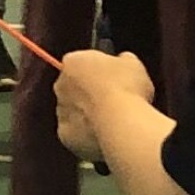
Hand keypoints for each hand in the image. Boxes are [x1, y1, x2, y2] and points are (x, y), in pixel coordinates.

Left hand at [52, 46, 154, 163]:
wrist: (122, 122)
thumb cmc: (126, 89)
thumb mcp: (132, 63)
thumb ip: (122, 60)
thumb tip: (124, 61)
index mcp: (73, 62)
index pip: (80, 62)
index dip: (97, 70)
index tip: (110, 77)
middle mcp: (61, 85)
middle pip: (73, 86)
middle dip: (89, 92)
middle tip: (111, 99)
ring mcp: (61, 111)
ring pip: (73, 111)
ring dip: (87, 114)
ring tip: (111, 119)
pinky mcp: (65, 134)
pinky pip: (75, 133)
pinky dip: (86, 134)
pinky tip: (104, 134)